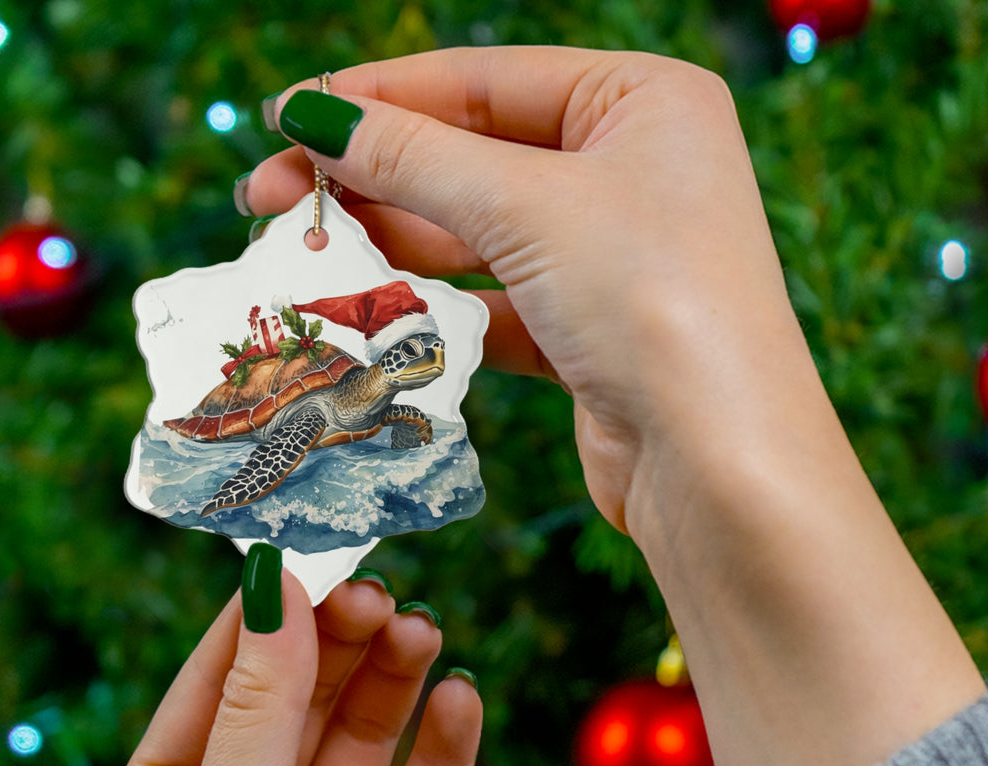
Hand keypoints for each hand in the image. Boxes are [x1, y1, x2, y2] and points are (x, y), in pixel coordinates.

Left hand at [103, 573, 480, 765]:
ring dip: (394, 681)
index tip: (315, 547)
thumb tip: (274, 586)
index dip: (268, 611)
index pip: (222, 674)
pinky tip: (462, 701)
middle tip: (384, 593)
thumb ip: (258, 707)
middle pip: (302, 696)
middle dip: (341, 640)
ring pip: (365, 736)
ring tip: (425, 632)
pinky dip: (444, 749)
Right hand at [246, 48, 984, 765]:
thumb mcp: (526, 207)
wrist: (719, 463)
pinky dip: (434, 309)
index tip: (286, 118)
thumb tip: (314, 114)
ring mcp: (612, 257)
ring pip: (477, 237)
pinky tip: (368, 312)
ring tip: (301, 256)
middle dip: (372, 179)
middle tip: (269, 199)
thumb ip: (414, 158)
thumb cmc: (652, 302)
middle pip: (474, 158)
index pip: (485, 80)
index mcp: (643, 102)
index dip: (379, 98)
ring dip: (392, 246)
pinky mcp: (589, 334)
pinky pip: (493, 304)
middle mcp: (633, 170)